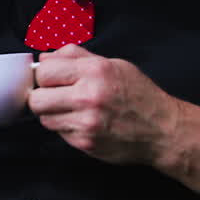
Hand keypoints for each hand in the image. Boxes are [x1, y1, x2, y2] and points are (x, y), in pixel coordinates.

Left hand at [28, 44, 181, 165]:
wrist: (163, 130)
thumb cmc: (138, 95)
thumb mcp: (112, 64)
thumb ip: (76, 57)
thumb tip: (44, 58)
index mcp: (95, 71)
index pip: (44, 72)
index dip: (43, 75)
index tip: (50, 79)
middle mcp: (89, 96)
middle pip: (36, 99)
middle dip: (41, 96)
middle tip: (54, 96)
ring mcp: (86, 123)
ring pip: (44, 119)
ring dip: (53, 114)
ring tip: (72, 110)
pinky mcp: (86, 143)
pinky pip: (60, 134)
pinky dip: (67, 128)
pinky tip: (84, 122)